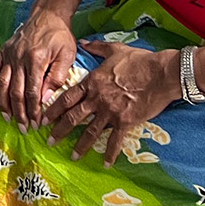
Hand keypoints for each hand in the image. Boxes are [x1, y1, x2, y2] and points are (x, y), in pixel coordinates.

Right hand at [0, 5, 78, 128]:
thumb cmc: (60, 35)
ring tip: (8, 119)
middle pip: (16, 91)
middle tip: (24, 128)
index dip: (34, 110)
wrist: (47, 14)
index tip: (37, 123)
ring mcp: (9, 55)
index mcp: (36, 59)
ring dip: (4, 104)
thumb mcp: (67, 54)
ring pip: (2, 84)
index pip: (33, 92)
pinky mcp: (2, 52)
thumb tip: (46, 98)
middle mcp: (19, 58)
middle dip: (20, 113)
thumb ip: (57, 76)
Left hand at [44, 42, 183, 160]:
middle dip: (60, 131)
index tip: (43, 119)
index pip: (67, 98)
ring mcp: (110, 112)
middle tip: (49, 142)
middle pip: (73, 117)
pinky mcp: (126, 122)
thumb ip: (97, 47)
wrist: (161, 73)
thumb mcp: (115, 49)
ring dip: (80, 145)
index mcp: (92, 82)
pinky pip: (115, 141)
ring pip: (91, 132)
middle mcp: (97, 99)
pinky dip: (110, 153)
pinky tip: (105, 163)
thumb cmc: (139, 60)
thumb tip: (84, 42)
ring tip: (73, 156)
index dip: (53, 109)